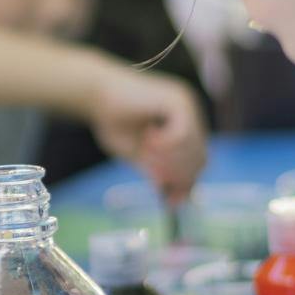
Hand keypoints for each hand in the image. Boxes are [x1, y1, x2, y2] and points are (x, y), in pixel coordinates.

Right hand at [86, 66, 206, 204]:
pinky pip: (181, 135)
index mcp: (184, 123)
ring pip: (193, 147)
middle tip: (160, 184)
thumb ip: (153, 168)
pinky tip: (148, 140)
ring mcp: (187, 105)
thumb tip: (165, 191)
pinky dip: (165, 145)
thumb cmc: (110, 118)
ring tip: (147, 155)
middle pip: (199, 156)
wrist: (94, 93)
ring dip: (169, 159)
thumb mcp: (136, 151)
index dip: (187, 182)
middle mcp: (190, 112)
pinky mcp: (177, 101)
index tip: (174, 201)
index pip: (197, 158)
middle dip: (180, 176)